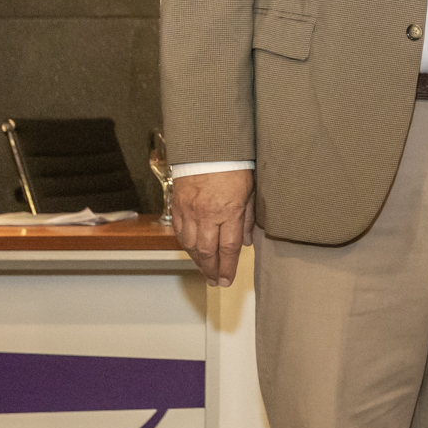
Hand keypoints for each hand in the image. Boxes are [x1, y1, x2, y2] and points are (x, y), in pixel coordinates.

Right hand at [172, 169, 255, 285]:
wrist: (208, 146)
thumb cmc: (234, 166)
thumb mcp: (249, 192)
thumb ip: (246, 219)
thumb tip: (246, 242)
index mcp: (228, 211)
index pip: (228, 248)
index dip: (228, 267)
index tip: (228, 280)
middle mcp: (207, 214)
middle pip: (207, 252)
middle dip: (211, 270)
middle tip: (215, 282)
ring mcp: (190, 210)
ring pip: (191, 245)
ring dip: (198, 261)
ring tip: (205, 271)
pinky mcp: (178, 204)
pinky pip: (180, 232)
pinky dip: (187, 245)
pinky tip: (193, 251)